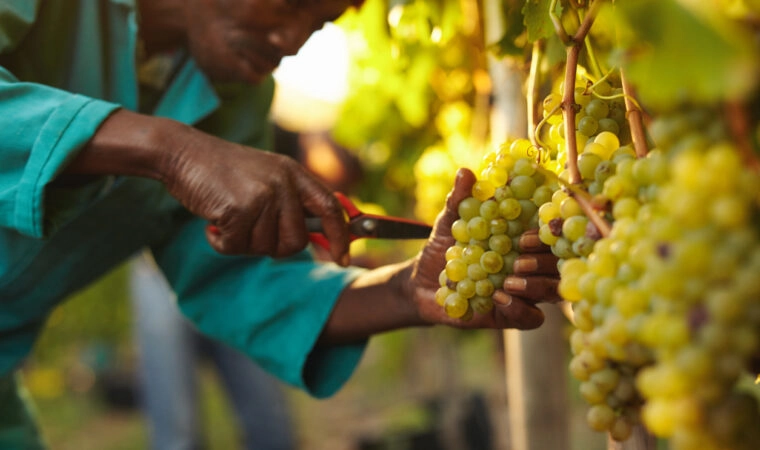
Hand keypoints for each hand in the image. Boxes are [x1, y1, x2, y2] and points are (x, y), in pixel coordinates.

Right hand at [163, 127, 349, 261]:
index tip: (343, 259)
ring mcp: (263, 195)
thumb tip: (312, 238)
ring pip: (264, 248)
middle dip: (272, 247)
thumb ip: (290, 201)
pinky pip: (236, 247)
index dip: (340, 236)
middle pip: (296, 242)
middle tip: (248, 230)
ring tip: (228, 218)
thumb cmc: (222, 171)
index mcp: (294, 173)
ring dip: (242, 243)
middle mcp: (284, 183)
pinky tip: (213, 223)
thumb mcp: (266, 176)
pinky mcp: (239, 209)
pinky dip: (221, 243)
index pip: (331, 208)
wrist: (182, 152)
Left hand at [408, 168, 554, 329]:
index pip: (550, 232)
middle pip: (559, 263)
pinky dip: (521, 310)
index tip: (526, 234)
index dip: (547, 232)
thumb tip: (465, 173)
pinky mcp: (513, 315)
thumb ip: (460, 200)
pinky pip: (532, 318)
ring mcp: (526, 291)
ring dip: (536, 286)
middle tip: (519, 261)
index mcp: (523, 237)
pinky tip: (500, 300)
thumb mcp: (449, 223)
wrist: (421, 283)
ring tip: (509, 281)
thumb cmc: (443, 247)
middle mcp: (532, 263)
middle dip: (544, 262)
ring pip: (552, 291)